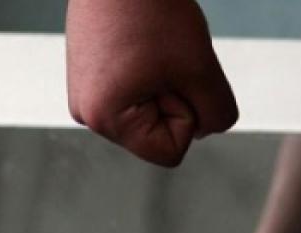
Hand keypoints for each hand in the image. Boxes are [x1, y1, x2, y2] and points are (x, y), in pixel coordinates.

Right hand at [66, 0, 238, 166]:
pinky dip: (147, 72)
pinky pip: (133, 92)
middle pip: (156, 132)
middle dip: (172, 96)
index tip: (171, 73)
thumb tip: (205, 129)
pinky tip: (138, 44)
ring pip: (147, 111)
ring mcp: (84, 96)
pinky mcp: (88, 78)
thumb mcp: (200, 68)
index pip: (170, 151)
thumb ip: (216, 112)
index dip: (187, 113)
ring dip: (162, 82)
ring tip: (148, 47)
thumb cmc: (154, 12)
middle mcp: (86, 114)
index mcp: (104, 119)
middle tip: (160, 54)